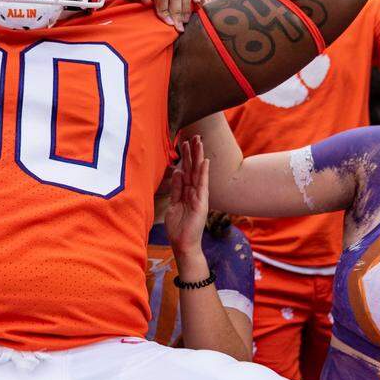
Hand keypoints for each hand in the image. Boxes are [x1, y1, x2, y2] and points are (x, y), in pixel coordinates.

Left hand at [165, 136, 209, 252]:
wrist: (183, 244)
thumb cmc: (178, 227)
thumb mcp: (174, 204)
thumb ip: (176, 189)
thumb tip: (177, 172)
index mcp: (187, 192)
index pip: (187, 170)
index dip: (186, 157)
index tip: (184, 142)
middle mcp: (195, 192)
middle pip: (194, 168)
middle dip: (194, 152)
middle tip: (195, 136)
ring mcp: (199, 196)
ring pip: (198, 173)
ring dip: (199, 157)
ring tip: (199, 142)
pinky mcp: (201, 203)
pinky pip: (202, 185)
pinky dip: (204, 173)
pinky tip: (205, 161)